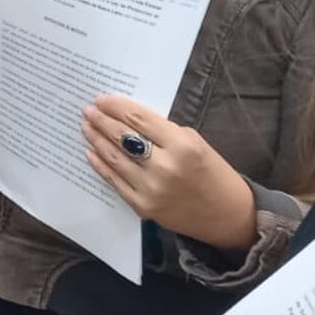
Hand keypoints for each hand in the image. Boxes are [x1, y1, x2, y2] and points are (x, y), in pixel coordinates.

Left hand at [83, 94, 258, 249]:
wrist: (227, 216)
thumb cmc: (214, 173)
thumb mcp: (196, 143)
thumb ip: (164, 132)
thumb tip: (129, 119)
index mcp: (182, 146)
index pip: (139, 119)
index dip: (116, 107)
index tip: (101, 99)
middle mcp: (165, 167)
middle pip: (122, 137)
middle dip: (102, 120)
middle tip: (88, 110)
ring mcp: (151, 189)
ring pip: (114, 158)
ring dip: (96, 140)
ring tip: (87, 127)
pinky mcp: (143, 206)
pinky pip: (114, 181)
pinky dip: (100, 164)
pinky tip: (91, 152)